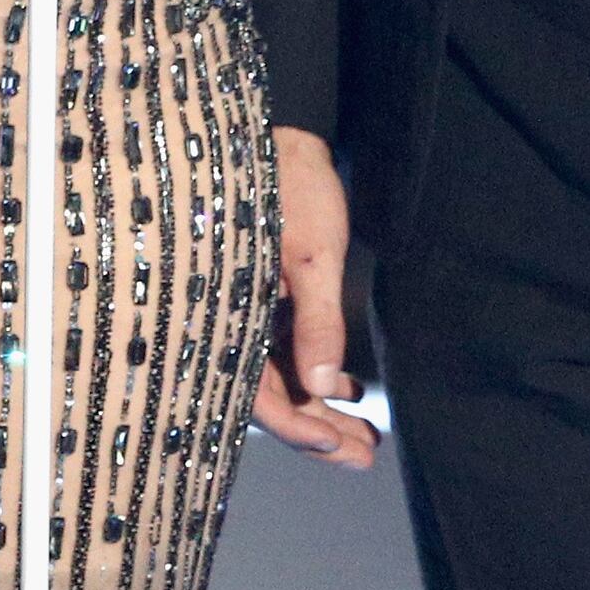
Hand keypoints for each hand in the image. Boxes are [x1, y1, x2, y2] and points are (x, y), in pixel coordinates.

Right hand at [254, 124, 374, 466]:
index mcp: (225, 309)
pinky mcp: (254, 297)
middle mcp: (225, 317)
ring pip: (277, 376)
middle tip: (363, 457)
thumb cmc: (289, 185)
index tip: (339, 444)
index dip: (297, 427)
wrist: (277, 132)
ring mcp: (239, 309)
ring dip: (319, 407)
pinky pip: (279, 350)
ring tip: (365, 436)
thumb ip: (317, 322)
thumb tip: (324, 386)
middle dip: (317, 430)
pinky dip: (311, 373)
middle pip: (268, 394)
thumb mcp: (313, 254)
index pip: (255, 392)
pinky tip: (346, 387)